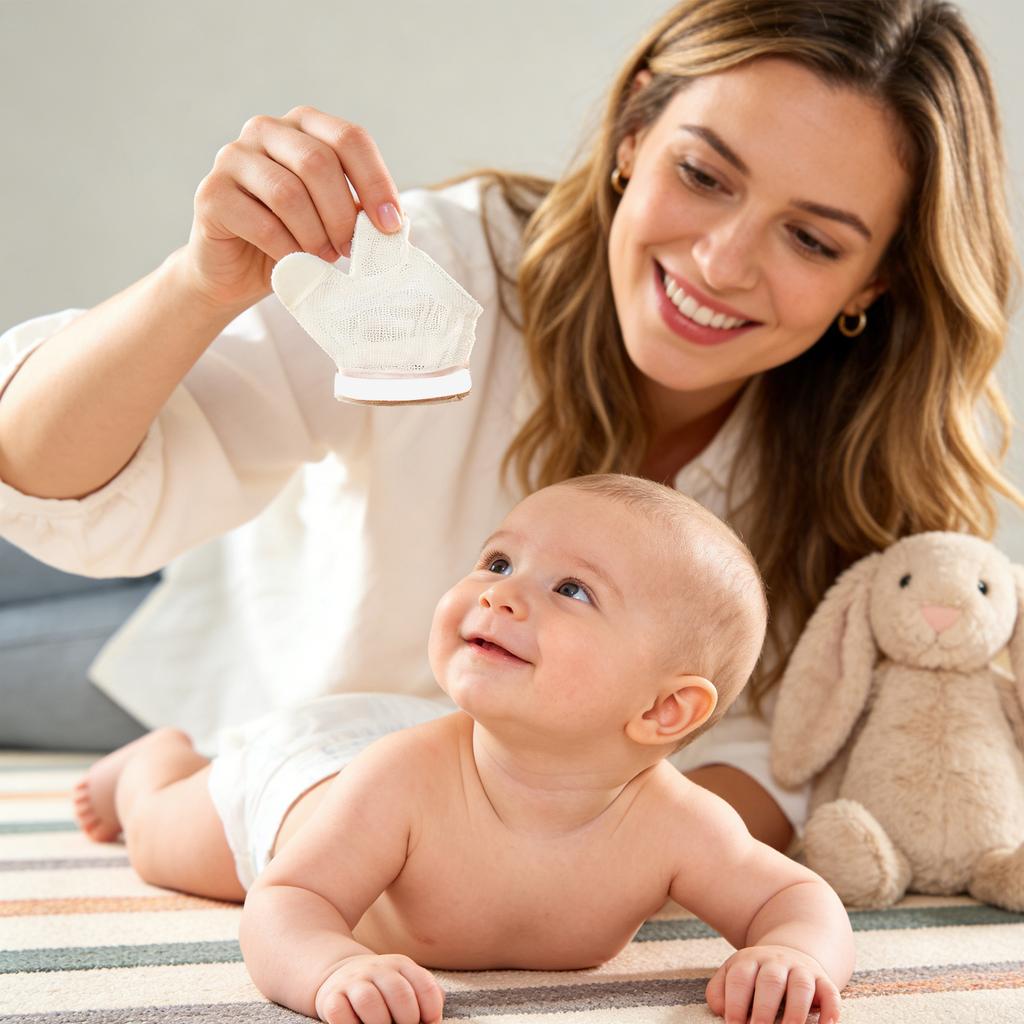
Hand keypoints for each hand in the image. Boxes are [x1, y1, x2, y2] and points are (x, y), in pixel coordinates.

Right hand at [184, 106, 401, 310]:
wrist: (236, 273)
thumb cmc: (294, 241)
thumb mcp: (336, 222)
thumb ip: (361, 212)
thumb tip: (394, 221)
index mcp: (304, 127)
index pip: (350, 139)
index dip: (376, 183)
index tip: (391, 227)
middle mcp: (266, 130)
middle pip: (319, 162)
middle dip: (343, 215)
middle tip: (351, 250)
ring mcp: (233, 157)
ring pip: (289, 193)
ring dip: (315, 235)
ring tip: (323, 258)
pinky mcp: (211, 194)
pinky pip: (262, 223)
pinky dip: (287, 250)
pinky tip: (294, 262)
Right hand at [314, 953, 443, 1023]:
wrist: (339, 974)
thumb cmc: (383, 989)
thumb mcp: (407, 983)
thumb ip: (427, 996)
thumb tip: (434, 1020)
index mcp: (401, 965)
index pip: (425, 986)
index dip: (431, 1012)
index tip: (429, 1023)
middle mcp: (377, 969)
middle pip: (399, 993)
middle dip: (407, 1021)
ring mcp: (353, 981)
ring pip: (369, 1001)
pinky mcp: (331, 997)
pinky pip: (339, 1013)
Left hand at [706, 945, 841, 1023]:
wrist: (790, 953)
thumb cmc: (755, 976)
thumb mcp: (733, 976)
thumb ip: (721, 993)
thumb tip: (722, 1012)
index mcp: (749, 961)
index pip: (740, 978)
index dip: (735, 1004)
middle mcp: (776, 962)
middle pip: (770, 981)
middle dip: (764, 1009)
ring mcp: (801, 969)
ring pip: (801, 985)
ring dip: (795, 1012)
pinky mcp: (823, 980)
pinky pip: (830, 992)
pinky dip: (830, 1010)